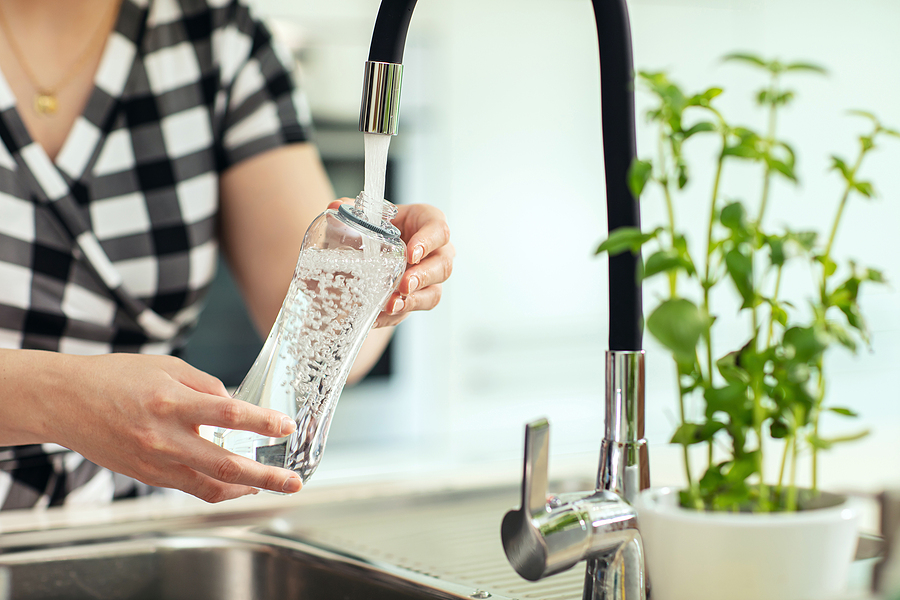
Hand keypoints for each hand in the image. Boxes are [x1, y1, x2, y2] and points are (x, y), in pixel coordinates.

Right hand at [38, 353, 302, 502]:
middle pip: (225, 464)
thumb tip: (235, 405)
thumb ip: (206, 386)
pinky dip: (219, 488)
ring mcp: (155, 462)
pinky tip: (237, 483)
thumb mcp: (166, 367)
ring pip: (210, 485)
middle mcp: (164, 438)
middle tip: (293, 481)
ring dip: (246, 488)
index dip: (262, 422)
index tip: (286, 426)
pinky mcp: (148, 476)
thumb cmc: (117, 377)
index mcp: (170, 402)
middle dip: (265, 475)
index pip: (229, 415)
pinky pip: (191, 488)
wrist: (65, 402)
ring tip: (271, 485)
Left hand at [328, 200, 454, 327]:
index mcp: (428, 224)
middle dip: (424, 277)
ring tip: (392, 305)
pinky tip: (378, 316)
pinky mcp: (419, 298)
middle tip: (404, 285)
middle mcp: (436, 252)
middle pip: (442, 265)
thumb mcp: (369, 215)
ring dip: (414, 301)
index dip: (428, 242)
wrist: (373, 247)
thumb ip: (354, 211)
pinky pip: (413, 310)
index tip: (412, 253)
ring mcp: (430, 278)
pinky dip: (395, 315)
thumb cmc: (381, 225)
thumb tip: (335, 206)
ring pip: (434, 292)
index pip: (439, 230)